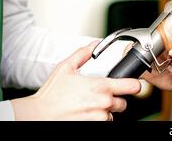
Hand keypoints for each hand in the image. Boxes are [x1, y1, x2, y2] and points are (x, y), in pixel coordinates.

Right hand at [11, 41, 140, 120]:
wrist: (38, 115)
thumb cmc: (51, 95)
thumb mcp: (65, 68)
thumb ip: (82, 54)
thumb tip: (93, 45)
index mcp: (102, 86)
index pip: (133, 86)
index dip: (133, 84)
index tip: (131, 85)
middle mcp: (104, 102)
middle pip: (124, 103)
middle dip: (116, 99)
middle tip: (101, 96)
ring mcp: (100, 117)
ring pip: (113, 114)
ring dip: (106, 110)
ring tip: (90, 105)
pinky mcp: (95, 126)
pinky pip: (104, 123)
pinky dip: (98, 118)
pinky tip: (86, 113)